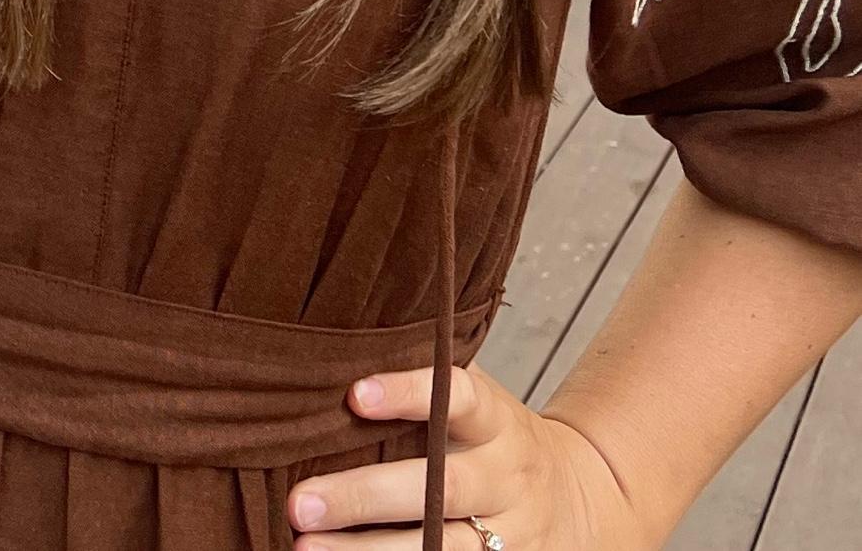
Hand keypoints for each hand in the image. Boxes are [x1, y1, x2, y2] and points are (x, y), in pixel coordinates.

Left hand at [287, 362, 646, 550]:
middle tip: (299, 503)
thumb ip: (425, 379)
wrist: (580, 500)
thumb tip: (334, 350)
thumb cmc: (492, 438)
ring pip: (443, 549)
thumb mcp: (476, 400)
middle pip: (440, 487)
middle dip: (365, 497)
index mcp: (496, 422)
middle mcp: (505, 477)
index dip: (409, 393)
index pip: (458, 398)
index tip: (353, 396)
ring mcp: (513, 534)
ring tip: (306, 546)